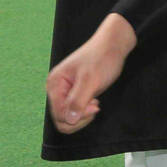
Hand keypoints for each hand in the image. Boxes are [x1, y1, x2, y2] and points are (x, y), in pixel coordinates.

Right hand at [45, 13, 136, 133]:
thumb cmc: (101, 58)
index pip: (59, 114)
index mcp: (55, 83)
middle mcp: (56, 89)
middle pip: (61, 119)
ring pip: (68, 118)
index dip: (78, 116)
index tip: (94, 105)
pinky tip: (94, 100)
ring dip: (83, 116)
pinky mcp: (73, 94)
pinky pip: (74, 112)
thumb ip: (78, 101)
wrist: (112, 47)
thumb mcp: (90, 80)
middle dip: (80, 117)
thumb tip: (69, 120)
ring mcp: (64, 92)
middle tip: (95, 105)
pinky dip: (85, 112)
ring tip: (94, 102)